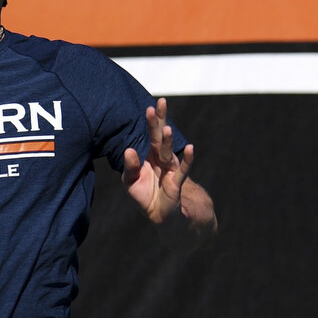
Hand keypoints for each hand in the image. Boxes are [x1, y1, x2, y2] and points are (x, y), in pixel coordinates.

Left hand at [121, 98, 192, 225]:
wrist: (160, 215)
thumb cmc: (144, 195)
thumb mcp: (130, 181)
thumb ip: (130, 167)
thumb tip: (129, 150)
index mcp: (149, 156)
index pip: (150, 135)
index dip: (151, 122)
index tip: (150, 106)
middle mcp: (161, 159)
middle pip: (159, 137)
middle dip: (159, 121)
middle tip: (160, 103)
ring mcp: (170, 170)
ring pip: (168, 152)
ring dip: (167, 141)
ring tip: (166, 128)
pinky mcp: (175, 184)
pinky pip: (182, 170)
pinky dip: (186, 159)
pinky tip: (189, 148)